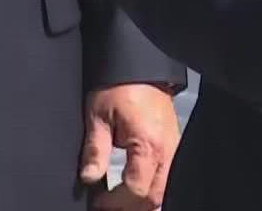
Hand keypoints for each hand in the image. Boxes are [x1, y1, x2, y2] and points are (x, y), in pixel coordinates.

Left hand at [80, 83, 180, 209]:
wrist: (141, 66)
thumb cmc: (120, 85)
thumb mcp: (98, 116)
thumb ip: (95, 149)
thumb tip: (89, 177)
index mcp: (147, 144)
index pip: (136, 190)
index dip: (114, 202)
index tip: (97, 201)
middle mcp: (166, 150)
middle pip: (154, 197)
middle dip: (129, 207)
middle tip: (107, 205)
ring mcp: (173, 148)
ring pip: (163, 190)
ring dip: (142, 200)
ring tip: (119, 199)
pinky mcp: (173, 145)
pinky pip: (167, 177)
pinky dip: (151, 188)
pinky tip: (135, 187)